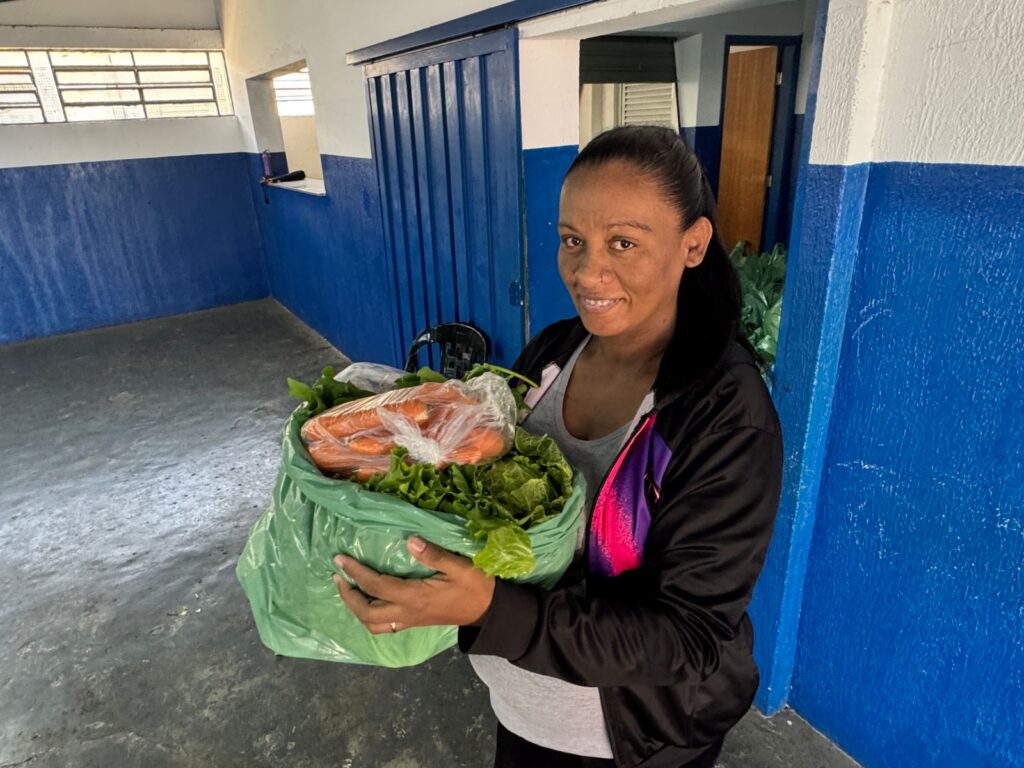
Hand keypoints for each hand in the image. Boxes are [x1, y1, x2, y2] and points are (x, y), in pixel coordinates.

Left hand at [332, 536, 494, 634]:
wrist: (489, 612)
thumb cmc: (476, 587)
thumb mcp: (460, 566)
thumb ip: (434, 555)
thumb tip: (410, 541)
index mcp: (415, 597)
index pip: (376, 586)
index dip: (355, 573)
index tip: (340, 559)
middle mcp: (408, 613)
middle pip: (367, 612)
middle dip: (347, 595)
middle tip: (337, 575)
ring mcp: (410, 621)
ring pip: (373, 624)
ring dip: (355, 608)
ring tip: (347, 589)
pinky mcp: (414, 623)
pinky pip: (384, 627)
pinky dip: (369, 616)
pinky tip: (368, 602)